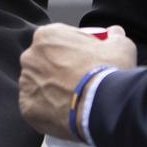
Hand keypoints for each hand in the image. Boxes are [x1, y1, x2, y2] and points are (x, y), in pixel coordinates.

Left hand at [18, 23, 137, 138]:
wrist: (101, 105)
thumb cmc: (107, 72)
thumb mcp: (120, 46)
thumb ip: (114, 36)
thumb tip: (114, 33)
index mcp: (47, 36)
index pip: (58, 41)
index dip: (74, 51)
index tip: (85, 61)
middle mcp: (30, 57)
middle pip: (44, 62)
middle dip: (58, 70)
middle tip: (78, 82)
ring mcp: (26, 83)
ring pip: (38, 85)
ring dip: (51, 90)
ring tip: (73, 99)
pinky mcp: (27, 107)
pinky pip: (36, 107)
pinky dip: (47, 110)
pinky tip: (64, 112)